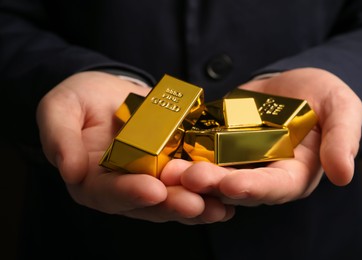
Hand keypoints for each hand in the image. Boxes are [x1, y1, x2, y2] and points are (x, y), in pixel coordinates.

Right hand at [36, 71, 233, 223]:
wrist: (106, 91)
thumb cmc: (79, 99)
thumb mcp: (60, 109)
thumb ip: (59, 137)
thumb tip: (67, 170)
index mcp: (93, 180)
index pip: (110, 193)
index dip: (130, 193)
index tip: (152, 190)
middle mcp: (124, 187)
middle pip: (148, 203)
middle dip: (173, 205)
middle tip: (197, 205)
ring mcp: (150, 178)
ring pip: (173, 198)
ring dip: (197, 205)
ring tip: (220, 208)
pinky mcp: (170, 167)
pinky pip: (189, 181)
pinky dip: (208, 188)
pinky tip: (228, 191)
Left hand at [160, 68, 361, 205]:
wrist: (294, 82)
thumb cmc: (323, 96)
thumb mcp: (342, 110)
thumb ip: (341, 139)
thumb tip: (344, 174)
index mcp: (293, 174)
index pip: (274, 188)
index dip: (253, 188)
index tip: (232, 186)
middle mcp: (261, 173)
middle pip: (235, 185)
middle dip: (212, 184)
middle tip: (186, 178)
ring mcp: (237, 160)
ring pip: (212, 172)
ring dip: (190, 174)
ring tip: (168, 170)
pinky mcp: (219, 142)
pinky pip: (200, 150)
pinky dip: (183, 152)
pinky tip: (165, 151)